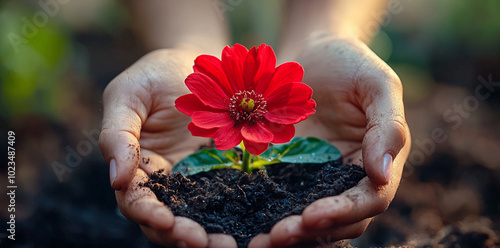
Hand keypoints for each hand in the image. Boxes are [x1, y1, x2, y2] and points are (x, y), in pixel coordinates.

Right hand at [99, 49, 237, 247]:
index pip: (135, 200)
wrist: (197, 63)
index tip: (166, 220)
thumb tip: (116, 180)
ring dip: (207, 234)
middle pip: (165, 219)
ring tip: (227, 245)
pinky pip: (226, 198)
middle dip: (179, 235)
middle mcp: (165, 179)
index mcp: (136, 165)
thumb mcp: (127, 96)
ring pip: (196, 216)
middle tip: (202, 242)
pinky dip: (232, 214)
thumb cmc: (155, 75)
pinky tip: (246, 226)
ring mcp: (195, 178)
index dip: (147, 213)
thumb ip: (117, 135)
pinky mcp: (221, 172)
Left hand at [249, 35, 410, 246]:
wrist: (312, 51)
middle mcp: (347, 178)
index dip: (343, 212)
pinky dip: (266, 214)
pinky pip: (278, 199)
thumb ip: (388, 127)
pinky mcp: (287, 172)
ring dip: (288, 233)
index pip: (369, 200)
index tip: (312, 216)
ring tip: (256, 241)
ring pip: (308, 219)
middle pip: (338, 221)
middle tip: (276, 236)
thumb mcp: (378, 84)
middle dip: (310, 233)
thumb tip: (382, 174)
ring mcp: (315, 178)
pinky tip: (242, 220)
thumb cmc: (350, 63)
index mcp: (377, 163)